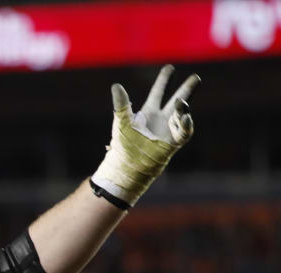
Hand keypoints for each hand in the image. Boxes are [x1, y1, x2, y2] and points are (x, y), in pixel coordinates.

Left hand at [91, 65, 199, 205]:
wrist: (127, 165)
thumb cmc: (123, 145)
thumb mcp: (122, 121)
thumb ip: (121, 103)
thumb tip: (116, 85)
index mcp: (148, 113)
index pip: (158, 92)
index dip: (164, 81)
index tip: (170, 68)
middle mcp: (161, 120)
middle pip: (177, 100)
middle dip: (186, 89)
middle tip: (196, 77)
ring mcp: (168, 131)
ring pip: (183, 115)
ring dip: (184, 107)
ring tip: (182, 101)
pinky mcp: (172, 143)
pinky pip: (184, 132)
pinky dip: (186, 125)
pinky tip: (186, 117)